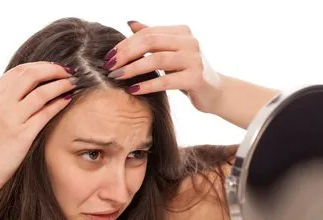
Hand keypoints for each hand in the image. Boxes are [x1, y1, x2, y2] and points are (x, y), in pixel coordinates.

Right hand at [0, 62, 76, 186]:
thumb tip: (6, 83)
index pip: (19, 71)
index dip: (41, 66)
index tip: (55, 67)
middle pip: (31, 75)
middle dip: (54, 70)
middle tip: (68, 71)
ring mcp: (10, 118)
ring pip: (41, 92)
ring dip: (60, 84)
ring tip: (72, 83)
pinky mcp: (22, 135)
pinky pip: (45, 113)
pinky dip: (59, 103)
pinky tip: (67, 100)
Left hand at [103, 21, 222, 112]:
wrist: (214, 93)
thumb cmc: (186, 73)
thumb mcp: (170, 53)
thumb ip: (153, 38)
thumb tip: (130, 23)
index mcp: (182, 32)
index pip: (148, 32)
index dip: (125, 43)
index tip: (108, 56)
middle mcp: (190, 42)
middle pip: (151, 42)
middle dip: (126, 53)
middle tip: (109, 66)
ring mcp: (194, 59)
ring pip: (157, 59)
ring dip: (133, 68)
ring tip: (116, 77)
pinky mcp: (196, 78)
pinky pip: (166, 80)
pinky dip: (147, 85)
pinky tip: (132, 90)